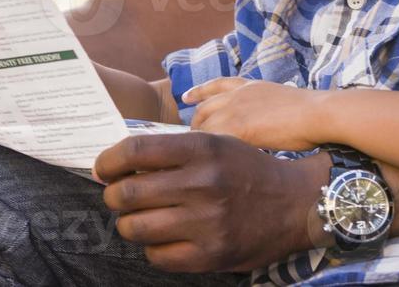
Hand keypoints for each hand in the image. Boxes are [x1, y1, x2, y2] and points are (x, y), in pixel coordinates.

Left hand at [95, 132, 330, 272]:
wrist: (295, 204)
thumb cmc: (246, 169)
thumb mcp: (216, 143)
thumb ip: (172, 149)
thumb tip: (119, 162)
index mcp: (201, 148)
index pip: (135, 151)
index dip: (109, 161)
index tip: (103, 168)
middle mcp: (203, 184)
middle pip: (128, 193)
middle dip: (113, 196)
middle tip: (118, 197)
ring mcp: (207, 222)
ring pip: (136, 227)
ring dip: (129, 224)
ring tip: (138, 218)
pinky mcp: (211, 254)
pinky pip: (156, 256)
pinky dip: (151, 248)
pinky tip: (162, 238)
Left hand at [185, 77, 322, 150]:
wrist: (316, 113)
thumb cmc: (308, 112)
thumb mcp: (278, 100)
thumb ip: (261, 107)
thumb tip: (260, 121)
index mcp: (248, 86)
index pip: (215, 85)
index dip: (198, 92)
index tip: (186, 98)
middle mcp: (237, 95)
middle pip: (204, 109)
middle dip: (195, 124)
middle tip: (189, 140)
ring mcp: (235, 110)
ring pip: (205, 126)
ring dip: (199, 142)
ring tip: (195, 158)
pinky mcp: (238, 128)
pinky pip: (214, 141)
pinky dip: (208, 153)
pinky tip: (207, 165)